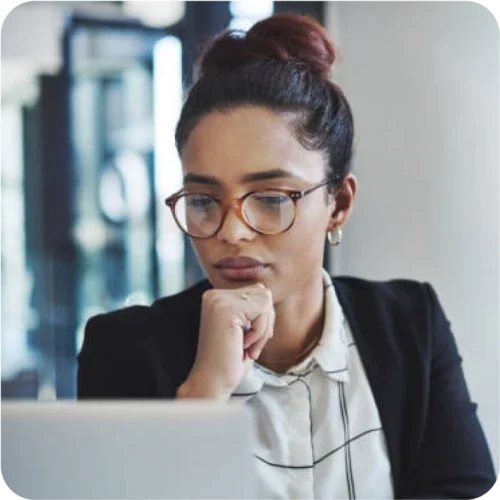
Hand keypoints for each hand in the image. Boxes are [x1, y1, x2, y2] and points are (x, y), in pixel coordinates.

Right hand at [177, 284, 274, 399]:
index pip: (257, 292)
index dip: (261, 318)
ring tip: (245, 345)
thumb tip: (265, 289)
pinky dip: (260, 332)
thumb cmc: (229, 361)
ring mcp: (218, 300)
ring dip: (262, 328)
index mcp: (215, 297)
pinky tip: (243, 345)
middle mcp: (214, 294)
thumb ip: (251, 307)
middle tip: (248, 345)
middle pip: (263, 293)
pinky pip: (262, 310)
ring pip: (265, 300)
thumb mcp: (243, 327)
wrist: (212, 383)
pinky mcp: (226, 309)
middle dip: (264, 322)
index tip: (247, 340)